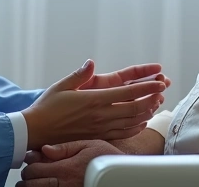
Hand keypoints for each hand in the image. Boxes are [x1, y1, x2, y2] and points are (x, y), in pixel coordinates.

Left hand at [18, 140, 122, 186]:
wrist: (121, 174)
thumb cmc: (106, 158)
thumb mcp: (88, 145)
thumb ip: (65, 147)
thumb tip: (44, 149)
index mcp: (66, 168)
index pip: (34, 169)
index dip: (28, 166)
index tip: (31, 162)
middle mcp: (65, 184)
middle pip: (32, 185)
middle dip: (27, 179)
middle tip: (29, 174)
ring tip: (33, 183)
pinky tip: (47, 185)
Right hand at [22, 59, 165, 149]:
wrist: (36, 131)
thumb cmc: (48, 107)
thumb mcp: (62, 85)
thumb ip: (79, 74)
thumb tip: (91, 63)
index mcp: (94, 100)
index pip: (127, 93)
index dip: (146, 87)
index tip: (160, 82)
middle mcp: (100, 115)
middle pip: (135, 109)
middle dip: (151, 99)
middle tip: (162, 91)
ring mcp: (100, 128)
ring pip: (131, 122)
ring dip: (146, 113)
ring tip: (156, 104)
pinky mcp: (97, 136)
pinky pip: (122, 133)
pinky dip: (135, 127)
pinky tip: (141, 122)